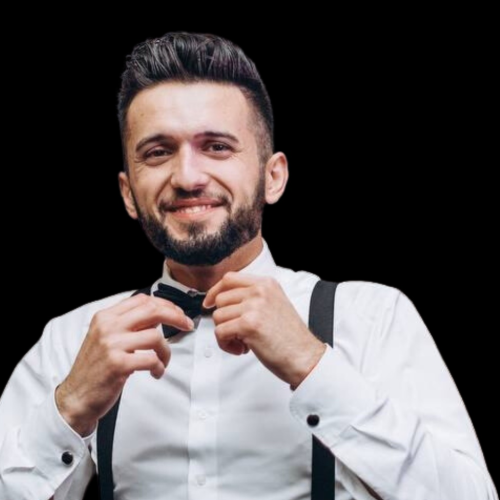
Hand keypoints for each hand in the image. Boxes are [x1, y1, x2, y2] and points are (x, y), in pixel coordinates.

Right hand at [55, 293, 193, 435]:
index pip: (142, 300)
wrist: (76, 397)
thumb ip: (127, 324)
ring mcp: (112, 345)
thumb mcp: (105, 337)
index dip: (165, 305)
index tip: (178, 314)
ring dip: (166, 351)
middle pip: (152, 311)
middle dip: (176, 317)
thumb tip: (158, 314)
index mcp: (105, 317)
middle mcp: (108, 327)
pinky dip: (159, 367)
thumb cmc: (95, 369)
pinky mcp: (118, 364)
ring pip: (155, 337)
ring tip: (163, 361)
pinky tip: (156, 372)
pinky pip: (151, 359)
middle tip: (187, 326)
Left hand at [203, 272, 326, 388]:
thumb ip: (253, 297)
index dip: (215, 291)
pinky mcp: (248, 324)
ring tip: (243, 343)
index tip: (210, 303)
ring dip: (226, 334)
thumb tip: (223, 299)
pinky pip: (220, 332)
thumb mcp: (275, 305)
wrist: (305, 357)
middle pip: (220, 299)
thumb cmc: (290, 337)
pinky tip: (242, 349)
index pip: (229, 278)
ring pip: (218, 317)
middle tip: (238, 334)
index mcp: (266, 284)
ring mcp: (254, 306)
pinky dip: (226, 345)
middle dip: (223, 319)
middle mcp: (260, 291)